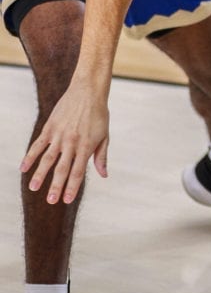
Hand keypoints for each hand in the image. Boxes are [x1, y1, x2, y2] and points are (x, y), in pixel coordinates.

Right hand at [21, 83, 109, 204]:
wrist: (88, 91)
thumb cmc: (99, 114)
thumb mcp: (105, 135)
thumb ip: (101, 156)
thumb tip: (103, 175)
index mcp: (86, 146)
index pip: (78, 171)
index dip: (72, 187)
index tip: (66, 200)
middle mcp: (72, 142)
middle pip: (62, 168)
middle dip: (56, 186)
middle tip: (51, 201)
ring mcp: (59, 135)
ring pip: (47, 159)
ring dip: (40, 174)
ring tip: (33, 188)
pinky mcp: (50, 127)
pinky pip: (38, 144)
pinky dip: (30, 156)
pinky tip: (23, 168)